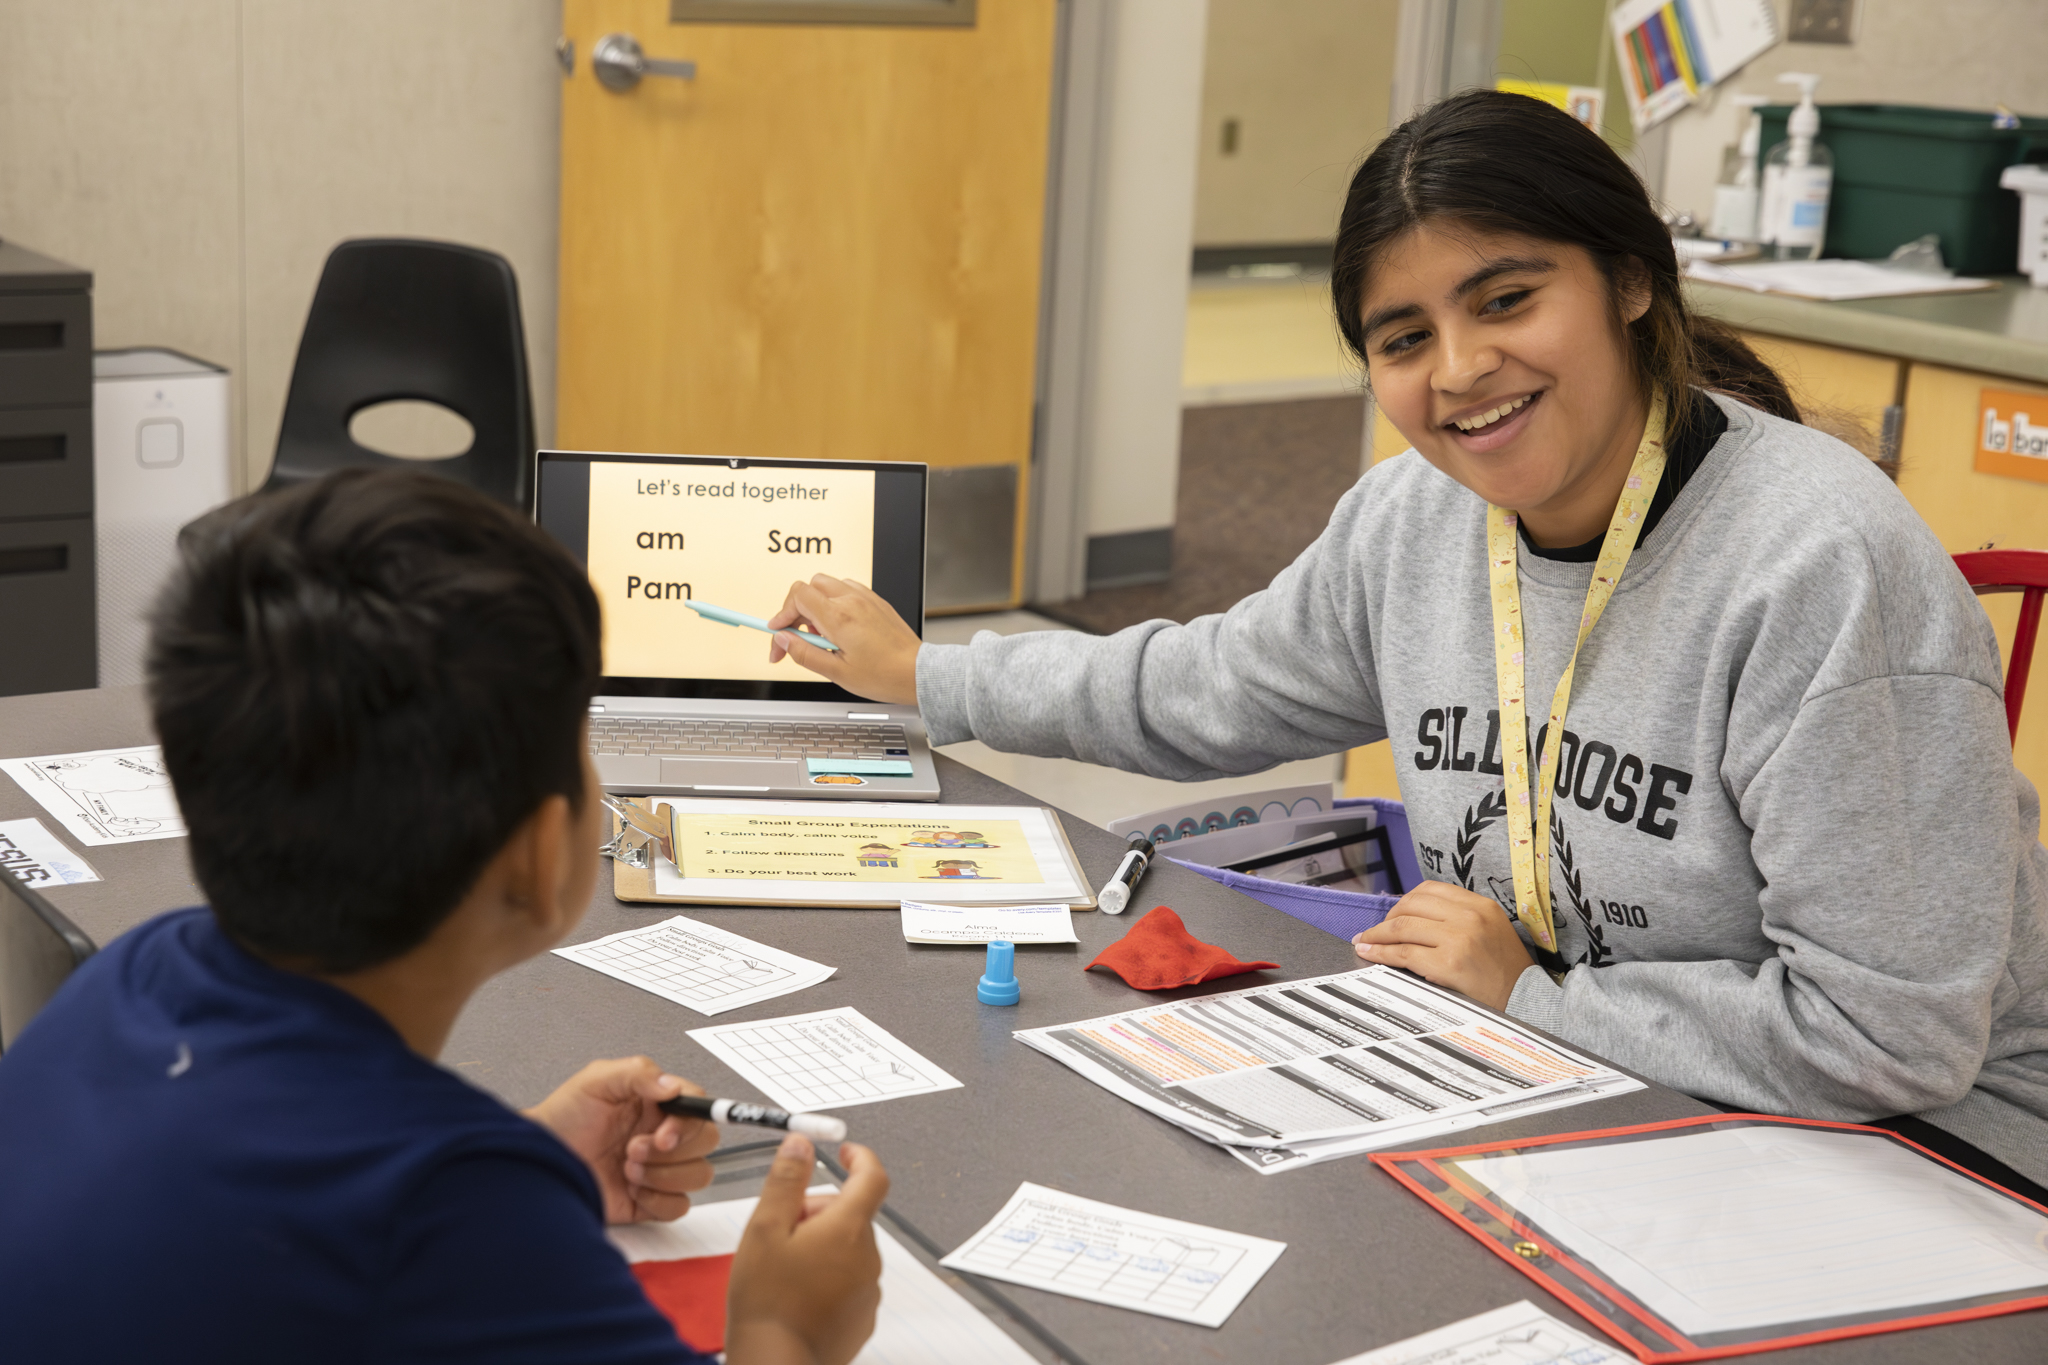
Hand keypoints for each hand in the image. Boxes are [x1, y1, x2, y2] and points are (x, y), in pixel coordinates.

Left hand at [524, 1058, 717, 1223]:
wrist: (538, 1164)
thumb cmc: (562, 1120)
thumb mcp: (596, 1081)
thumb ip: (638, 1074)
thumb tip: (673, 1087)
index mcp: (657, 1104)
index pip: (699, 1109)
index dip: (690, 1123)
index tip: (664, 1134)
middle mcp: (663, 1135)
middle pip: (706, 1142)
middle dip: (673, 1151)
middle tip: (633, 1149)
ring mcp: (659, 1169)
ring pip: (699, 1175)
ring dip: (664, 1175)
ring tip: (627, 1167)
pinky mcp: (650, 1202)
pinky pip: (679, 1206)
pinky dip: (658, 1200)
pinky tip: (632, 1190)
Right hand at [725, 1135, 889, 1364]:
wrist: (775, 1363)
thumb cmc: (766, 1302)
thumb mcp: (765, 1229)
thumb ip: (787, 1181)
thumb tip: (802, 1145)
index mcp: (848, 1229)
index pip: (872, 1177)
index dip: (860, 1157)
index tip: (845, 1151)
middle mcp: (867, 1258)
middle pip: (851, 1216)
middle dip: (819, 1213)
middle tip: (781, 1233)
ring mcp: (868, 1290)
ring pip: (848, 1250)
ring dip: (822, 1248)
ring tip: (783, 1270)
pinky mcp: (862, 1317)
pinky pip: (849, 1282)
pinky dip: (828, 1279)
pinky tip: (796, 1295)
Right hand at [765, 575, 920, 704]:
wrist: (917, 673)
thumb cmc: (884, 675)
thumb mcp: (836, 672)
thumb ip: (804, 653)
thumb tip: (783, 640)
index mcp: (839, 616)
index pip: (798, 596)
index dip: (781, 613)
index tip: (778, 632)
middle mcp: (852, 600)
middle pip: (810, 586)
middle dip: (797, 608)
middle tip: (798, 635)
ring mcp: (866, 598)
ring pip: (828, 585)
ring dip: (817, 604)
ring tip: (823, 634)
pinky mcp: (876, 602)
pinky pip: (847, 590)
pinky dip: (836, 603)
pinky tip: (841, 627)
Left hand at [1353, 880, 1535, 1011]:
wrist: (1525, 999)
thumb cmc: (1505, 970)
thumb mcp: (1490, 929)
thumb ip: (1459, 917)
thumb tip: (1414, 917)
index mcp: (1480, 905)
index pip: (1430, 890)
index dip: (1404, 901)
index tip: (1392, 913)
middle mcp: (1469, 916)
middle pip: (1411, 906)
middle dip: (1386, 918)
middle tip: (1374, 931)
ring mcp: (1459, 939)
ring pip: (1402, 927)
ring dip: (1376, 934)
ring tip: (1364, 941)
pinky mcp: (1449, 964)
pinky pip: (1404, 953)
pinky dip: (1380, 952)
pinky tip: (1370, 953)